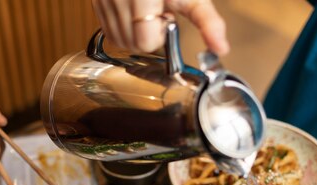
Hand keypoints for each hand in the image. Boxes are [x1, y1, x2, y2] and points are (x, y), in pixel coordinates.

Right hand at [92, 0, 228, 54]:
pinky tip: (132, 10)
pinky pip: (107, 31)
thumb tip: (221, 48)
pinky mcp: (95, 2)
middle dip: (147, 33)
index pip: (146, 41)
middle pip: (132, 45)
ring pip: (118, 41)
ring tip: (144, 9)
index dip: (159, 33)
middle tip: (156, 12)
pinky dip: (122, 27)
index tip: (166, 16)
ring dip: (134, 31)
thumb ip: (207, 21)